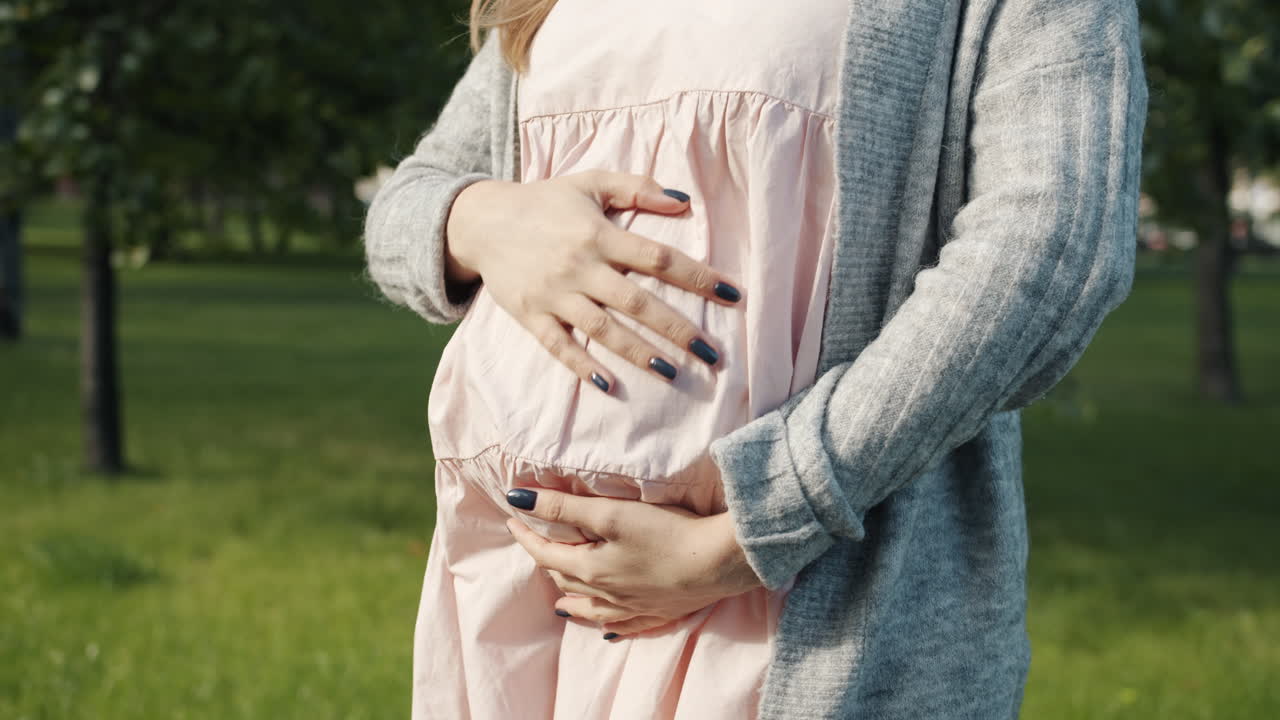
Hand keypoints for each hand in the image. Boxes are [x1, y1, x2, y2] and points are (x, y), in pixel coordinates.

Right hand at [443, 171, 744, 391]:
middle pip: (637, 301)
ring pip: (603, 329)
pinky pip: (558, 346)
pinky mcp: (531, 315)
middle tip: (712, 354)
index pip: (658, 258)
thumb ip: (637, 188)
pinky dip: (582, 366)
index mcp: (599, 234)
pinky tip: (607, 385)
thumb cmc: (545, 200)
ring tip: (673, 373)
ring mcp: (555, 294)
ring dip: (638, 353)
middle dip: (677, 328)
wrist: (481, 221)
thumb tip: (684, 200)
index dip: (697, 276)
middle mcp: (580, 266)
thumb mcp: (590, 183)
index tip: (733, 295)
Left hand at [504, 488, 762, 637]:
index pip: (545, 553)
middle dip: (548, 563)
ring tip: (560, 603)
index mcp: (591, 569)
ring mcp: (634, 606)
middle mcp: (607, 593)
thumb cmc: (666, 533)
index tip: (512, 518)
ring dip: (572, 602)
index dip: (526, 535)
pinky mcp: (659, 611)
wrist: (719, 563)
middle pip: (567, 579)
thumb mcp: (610, 513)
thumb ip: (564, 508)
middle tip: (539, 547)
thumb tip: (519, 500)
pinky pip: (625, 625)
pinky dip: (609, 625)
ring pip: (591, 608)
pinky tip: (607, 631)